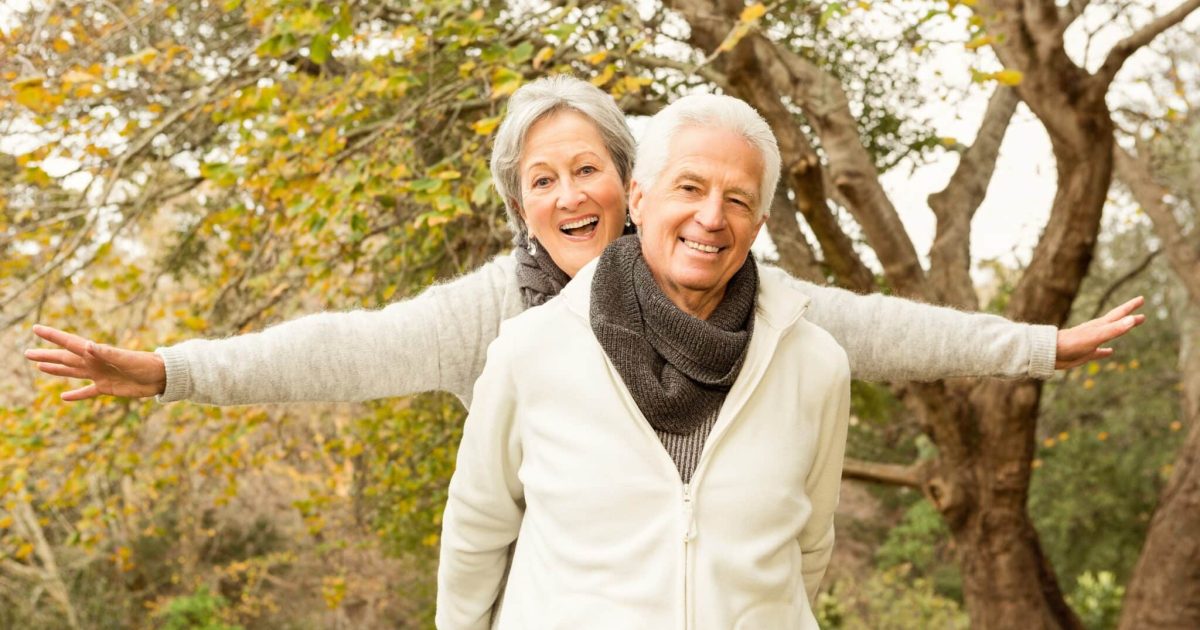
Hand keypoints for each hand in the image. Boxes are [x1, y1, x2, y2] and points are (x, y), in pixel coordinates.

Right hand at [23, 325, 165, 400]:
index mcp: (97, 353)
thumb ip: (106, 353)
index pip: (70, 342)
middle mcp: (95, 363)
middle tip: (26, 352)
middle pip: (65, 358)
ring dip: (56, 369)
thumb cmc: (146, 364)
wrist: (162, 377)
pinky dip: (76, 395)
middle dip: (47, 355)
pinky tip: (64, 397)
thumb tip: (87, 346)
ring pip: (72, 372)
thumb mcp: (126, 358)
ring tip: (40, 366)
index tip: (36, 328)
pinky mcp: (107, 388)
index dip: (53, 336)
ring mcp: (99, 375)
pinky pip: (87, 392)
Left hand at [1055, 296, 1145, 369]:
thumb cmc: (1072, 343)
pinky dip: (1106, 351)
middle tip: (1142, 315)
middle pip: (1116, 322)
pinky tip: (1110, 351)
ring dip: (1120, 331)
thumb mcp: (1096, 336)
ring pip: (1109, 335)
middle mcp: (1096, 332)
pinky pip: (1099, 352)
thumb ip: (1113, 329)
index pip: (1119, 314)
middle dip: (1129, 317)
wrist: (1050, 353)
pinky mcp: (1085, 353)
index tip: (1142, 298)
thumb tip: (1132, 319)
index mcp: (1100, 325)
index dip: (1130, 307)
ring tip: (1128, 328)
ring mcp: (1091, 342)